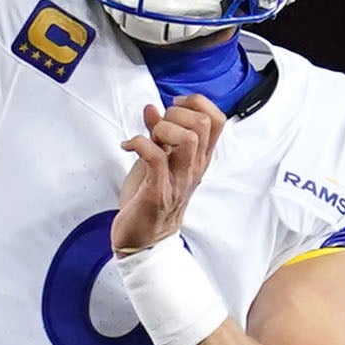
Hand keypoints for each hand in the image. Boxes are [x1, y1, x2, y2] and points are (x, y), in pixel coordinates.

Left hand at [113, 97, 223, 252]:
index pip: (216, 119)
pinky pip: (155, 158)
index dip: (196, 103)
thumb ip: (158, 135)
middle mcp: (194, 169)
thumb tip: (152, 108)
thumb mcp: (158, 161)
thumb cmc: (151, 200)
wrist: (144, 242)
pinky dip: (138, 143)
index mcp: (198, 160)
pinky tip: (127, 146)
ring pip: (188, 138)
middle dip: (176, 113)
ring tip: (147, 137)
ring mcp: (178, 181)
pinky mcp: (158, 192)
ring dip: (163, 128)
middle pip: (203, 123)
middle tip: (157, 125)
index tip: (173, 106)